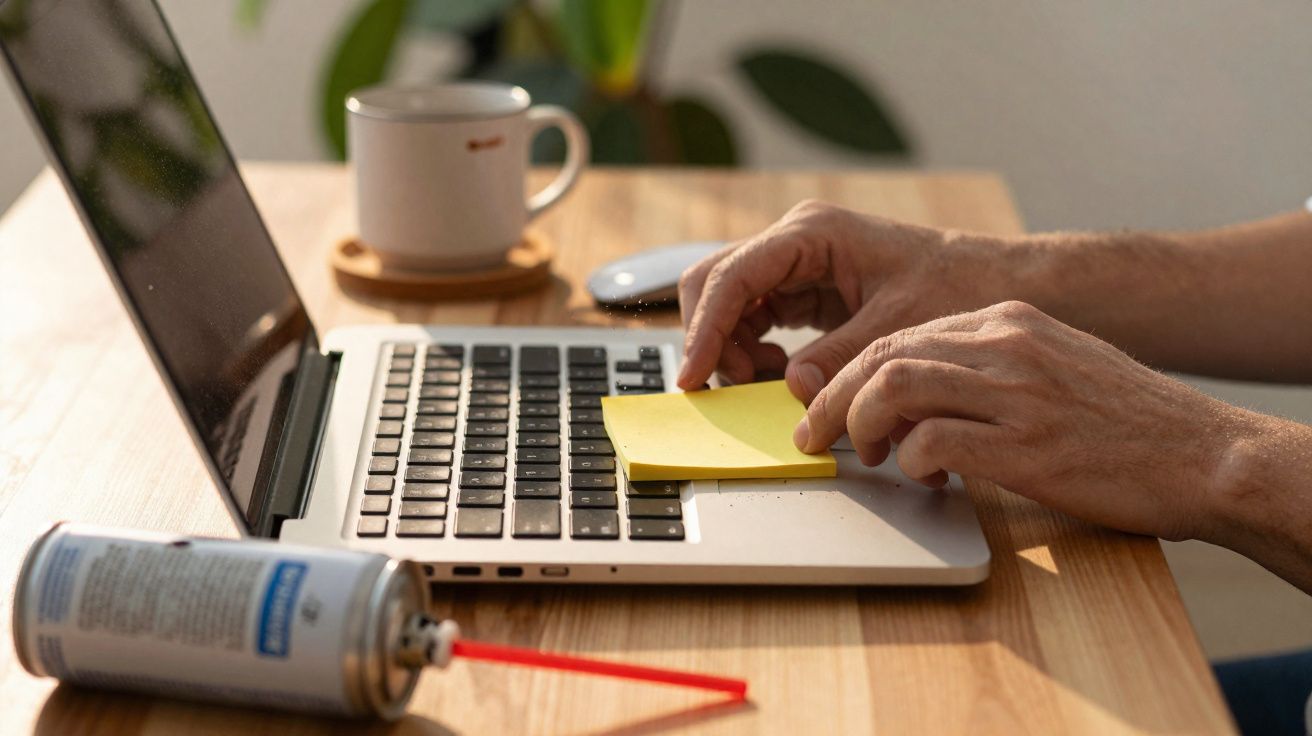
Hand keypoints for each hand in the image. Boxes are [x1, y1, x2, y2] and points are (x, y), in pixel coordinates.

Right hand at [676, 200, 1028, 397]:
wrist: (992, 281)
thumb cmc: (956, 286)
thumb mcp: (897, 327)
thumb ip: (839, 357)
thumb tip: (792, 388)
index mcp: (812, 232)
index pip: (732, 277)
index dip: (705, 329)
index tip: (694, 375)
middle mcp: (794, 241)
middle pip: (714, 284)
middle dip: (711, 338)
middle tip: (734, 386)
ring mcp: (795, 264)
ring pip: (728, 304)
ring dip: (732, 349)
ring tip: (766, 384)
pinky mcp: (803, 289)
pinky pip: (755, 319)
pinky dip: (754, 352)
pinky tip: (780, 375)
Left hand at [793, 300, 1253, 540]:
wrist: (1203, 451)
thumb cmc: (1124, 420)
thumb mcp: (1052, 365)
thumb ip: (985, 369)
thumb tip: (912, 400)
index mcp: (1009, 321)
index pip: (901, 335)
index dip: (851, 373)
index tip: (829, 405)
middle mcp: (1007, 344)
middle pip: (884, 354)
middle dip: (834, 398)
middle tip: (815, 435)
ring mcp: (1017, 391)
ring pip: (895, 384)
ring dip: (861, 423)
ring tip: (865, 454)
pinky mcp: (1027, 445)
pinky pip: (934, 441)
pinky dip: (912, 460)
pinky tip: (924, 476)